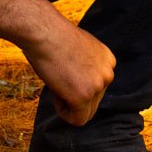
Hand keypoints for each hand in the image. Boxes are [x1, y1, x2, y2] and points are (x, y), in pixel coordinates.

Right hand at [22, 10, 116, 126]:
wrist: (43, 31)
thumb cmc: (52, 37)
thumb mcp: (79, 50)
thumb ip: (86, 67)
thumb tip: (80, 82)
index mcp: (108, 60)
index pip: (96, 87)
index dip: (75, 84)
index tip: (63, 70)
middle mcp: (108, 73)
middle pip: (93, 102)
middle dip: (72, 96)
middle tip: (58, 76)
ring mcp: (98, 85)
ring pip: (85, 112)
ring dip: (67, 103)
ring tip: (57, 80)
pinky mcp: (84, 96)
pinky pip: (77, 120)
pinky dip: (63, 112)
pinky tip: (55, 92)